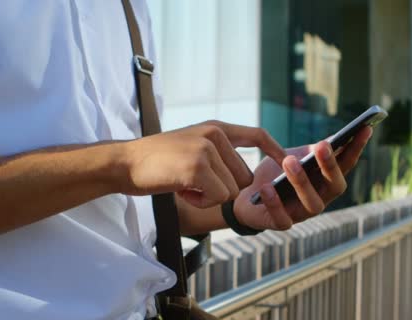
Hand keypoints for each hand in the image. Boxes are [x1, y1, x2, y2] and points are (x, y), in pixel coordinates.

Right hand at [123, 121, 285, 207]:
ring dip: (208, 197)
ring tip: (184, 184)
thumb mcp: (191, 146)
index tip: (285, 162)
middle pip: (244, 177)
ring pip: (230, 190)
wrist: (126, 163)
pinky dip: (200, 202)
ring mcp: (206, 149)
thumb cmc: (157, 161)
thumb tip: (242, 181)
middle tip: (194, 184)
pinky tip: (181, 190)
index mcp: (215, 128)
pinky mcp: (198, 167)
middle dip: (223, 189)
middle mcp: (214, 135)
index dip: (274, 150)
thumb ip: (216, 154)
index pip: (256, 135)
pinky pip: (217, 197)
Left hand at [233, 127, 372, 229]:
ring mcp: (301, 214)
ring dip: (302, 182)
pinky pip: (282, 218)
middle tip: (323, 146)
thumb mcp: (291, 157)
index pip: (345, 165)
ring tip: (289, 162)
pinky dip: (274, 203)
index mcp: (324, 181)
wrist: (245, 194)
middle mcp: (319, 199)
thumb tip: (328, 142)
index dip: (356, 149)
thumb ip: (308, 152)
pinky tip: (267, 188)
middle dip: (330, 166)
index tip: (365, 128)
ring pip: (312, 204)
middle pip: (335, 187)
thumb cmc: (273, 174)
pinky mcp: (280, 224)